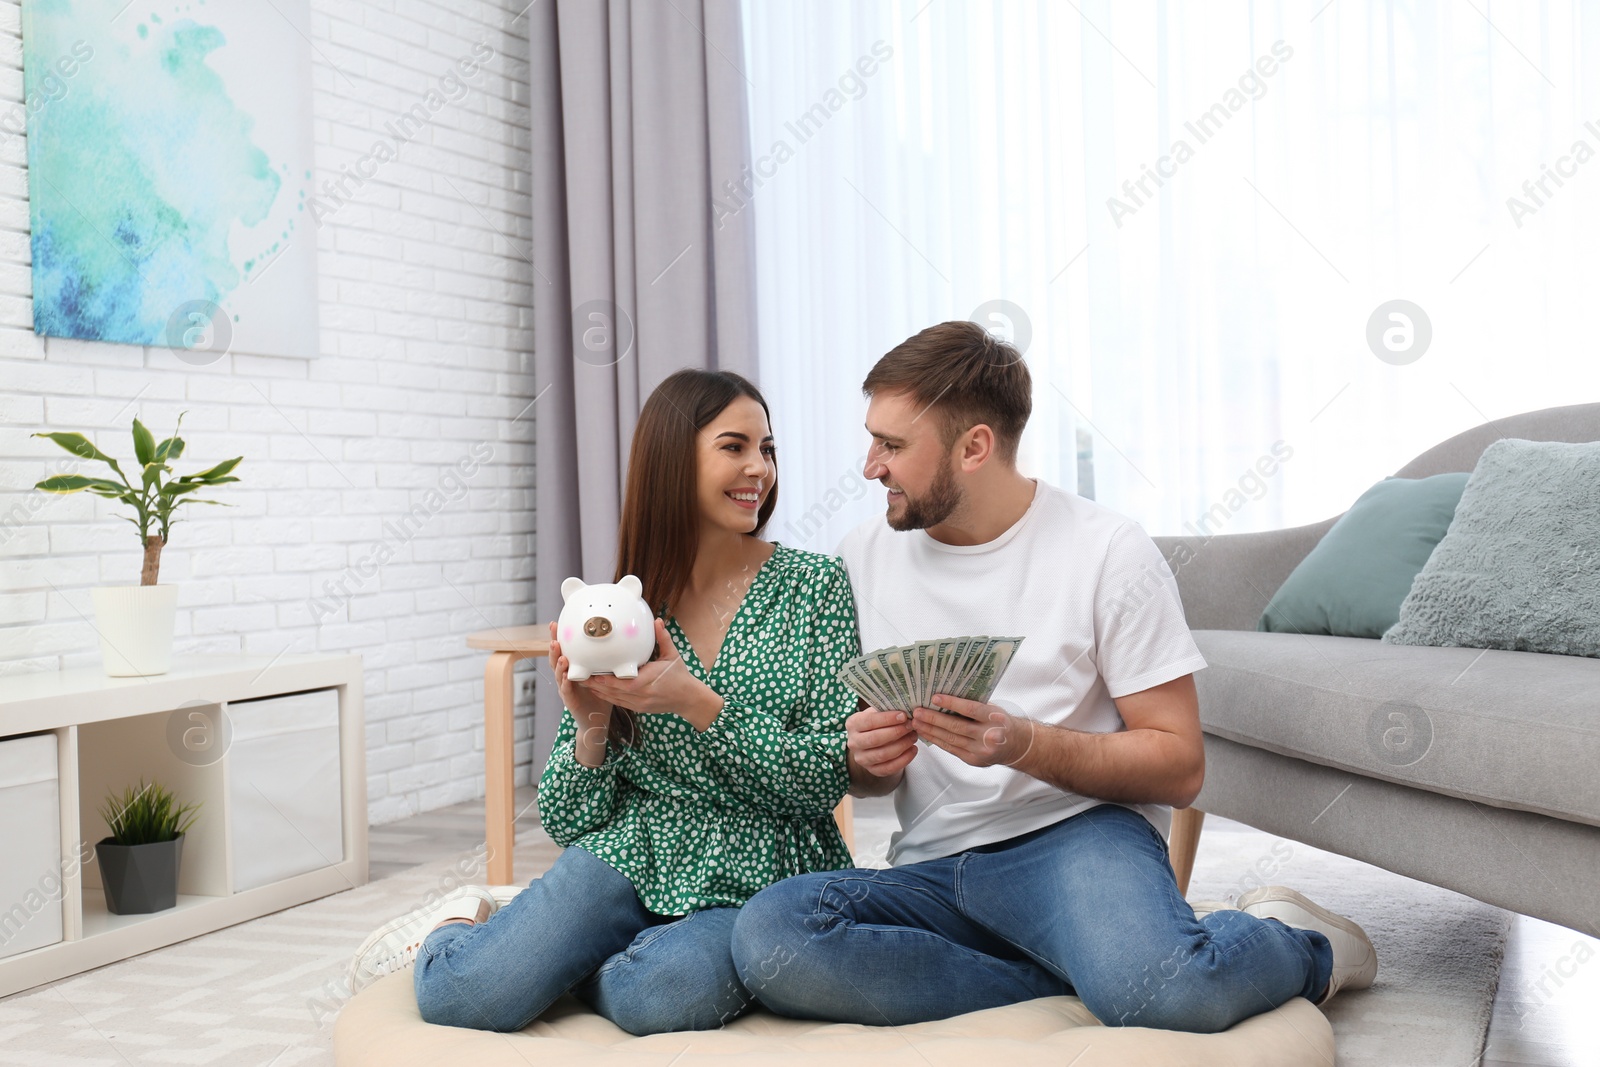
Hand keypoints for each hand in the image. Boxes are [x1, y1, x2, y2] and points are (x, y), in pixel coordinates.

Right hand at [548, 622, 611, 723]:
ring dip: (558, 663)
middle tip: (554, 632)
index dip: (559, 637)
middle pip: (556, 658)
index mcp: (573, 669)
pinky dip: (565, 682)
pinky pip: (566, 690)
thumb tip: (620, 642)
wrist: (596, 720)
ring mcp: (565, 689)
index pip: (564, 650)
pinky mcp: (569, 701)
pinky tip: (566, 675)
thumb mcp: (604, 675)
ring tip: (561, 653)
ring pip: (558, 673)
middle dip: (554, 645)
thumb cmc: (600, 696)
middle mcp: (565, 677)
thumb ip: (607, 661)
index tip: (557, 623)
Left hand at [580, 619, 723, 728]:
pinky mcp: (638, 708)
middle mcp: (639, 695)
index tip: (589, 670)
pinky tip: (598, 690)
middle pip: (610, 691)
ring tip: (584, 682)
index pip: (617, 682)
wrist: (688, 699)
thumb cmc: (680, 676)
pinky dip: (606, 696)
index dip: (601, 678)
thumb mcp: (673, 655)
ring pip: (611, 699)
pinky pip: (618, 703)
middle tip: (579, 674)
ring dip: (597, 691)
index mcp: (645, 681)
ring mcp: (637, 704)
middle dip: (593, 684)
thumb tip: (657, 621)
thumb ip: (663, 638)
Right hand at [846, 706, 918, 777]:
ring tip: (913, 737)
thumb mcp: (877, 713)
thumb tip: (905, 708)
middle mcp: (854, 743)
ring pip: (883, 755)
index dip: (887, 719)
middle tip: (911, 726)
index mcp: (853, 724)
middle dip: (896, 732)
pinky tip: (913, 750)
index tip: (903, 716)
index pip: (869, 721)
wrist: (872, 743)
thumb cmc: (877, 723)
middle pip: (875, 739)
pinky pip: (889, 768)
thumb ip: (886, 710)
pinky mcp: (872, 770)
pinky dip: (904, 759)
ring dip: (902, 745)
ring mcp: (862, 758)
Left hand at [910, 693, 1035, 768]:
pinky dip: (937, 740)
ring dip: (931, 730)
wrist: (1016, 745)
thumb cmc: (1001, 722)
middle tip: (917, 712)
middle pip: (957, 726)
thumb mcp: (993, 709)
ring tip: (916, 722)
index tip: (934, 698)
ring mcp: (981, 751)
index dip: (952, 703)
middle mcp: (989, 735)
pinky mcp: (973, 760)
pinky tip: (926, 733)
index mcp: (995, 718)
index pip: (971, 710)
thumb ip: (973, 705)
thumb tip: (945, 696)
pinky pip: (951, 749)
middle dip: (934, 719)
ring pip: (951, 739)